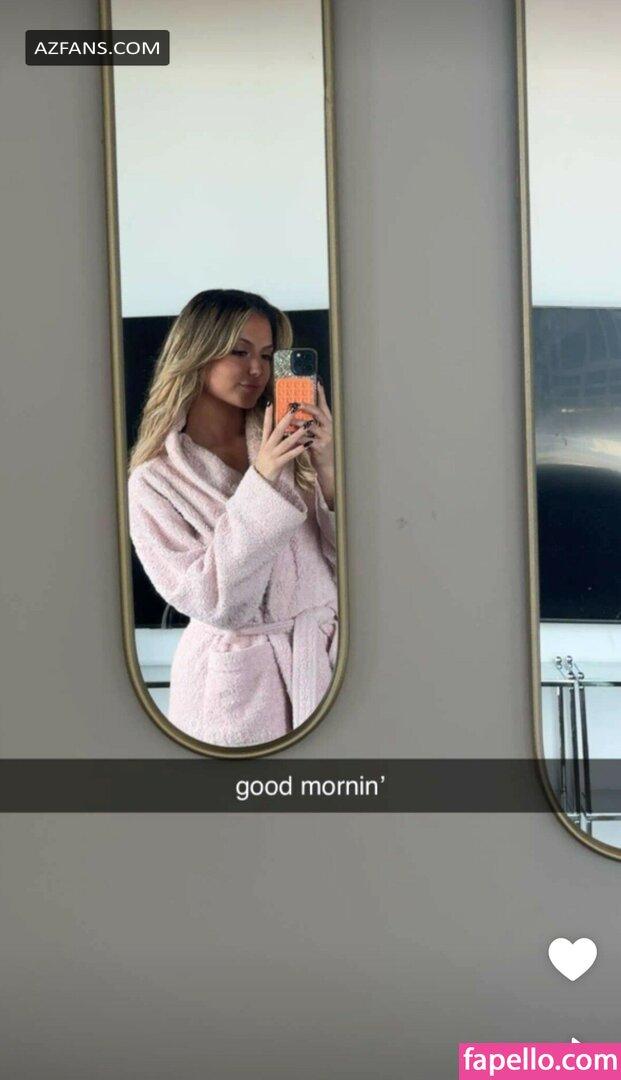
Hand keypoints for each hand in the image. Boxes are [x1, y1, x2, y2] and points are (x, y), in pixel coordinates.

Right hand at [254, 403, 311, 483]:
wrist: (259, 482)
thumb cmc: (266, 466)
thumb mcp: (267, 451)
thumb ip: (274, 441)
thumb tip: (282, 431)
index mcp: (265, 442)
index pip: (266, 425)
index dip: (268, 414)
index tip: (270, 402)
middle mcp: (268, 446)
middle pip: (277, 430)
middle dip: (286, 418)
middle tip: (294, 407)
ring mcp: (272, 455)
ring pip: (286, 441)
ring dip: (298, 432)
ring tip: (308, 424)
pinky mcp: (277, 464)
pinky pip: (290, 455)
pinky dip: (299, 449)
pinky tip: (307, 444)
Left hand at [289, 382, 334, 506]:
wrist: (329, 466)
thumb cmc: (321, 447)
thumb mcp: (320, 433)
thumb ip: (312, 423)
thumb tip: (299, 412)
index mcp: (329, 422)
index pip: (325, 405)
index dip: (321, 394)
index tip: (317, 382)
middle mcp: (329, 427)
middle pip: (318, 413)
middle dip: (306, 406)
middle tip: (294, 403)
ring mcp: (325, 437)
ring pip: (310, 426)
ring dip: (298, 421)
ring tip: (288, 418)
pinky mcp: (320, 447)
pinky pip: (306, 439)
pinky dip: (296, 437)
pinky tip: (288, 435)